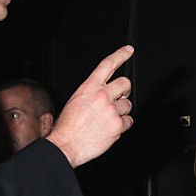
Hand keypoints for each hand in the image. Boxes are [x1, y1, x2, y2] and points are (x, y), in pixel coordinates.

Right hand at [47, 45, 134, 166]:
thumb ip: (91, 94)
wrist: (66, 144)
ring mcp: (111, 110)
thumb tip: (102, 94)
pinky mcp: (118, 125)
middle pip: (125, 83)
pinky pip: (129, 121)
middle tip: (120, 98)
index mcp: (89, 87)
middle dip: (124, 90)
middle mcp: (102, 96)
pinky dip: (123, 125)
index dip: (120, 55)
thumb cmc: (67, 126)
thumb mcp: (75, 102)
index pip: (108, 65)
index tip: (129, 51)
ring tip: (108, 119)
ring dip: (122, 111)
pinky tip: (111, 129)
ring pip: (127, 104)